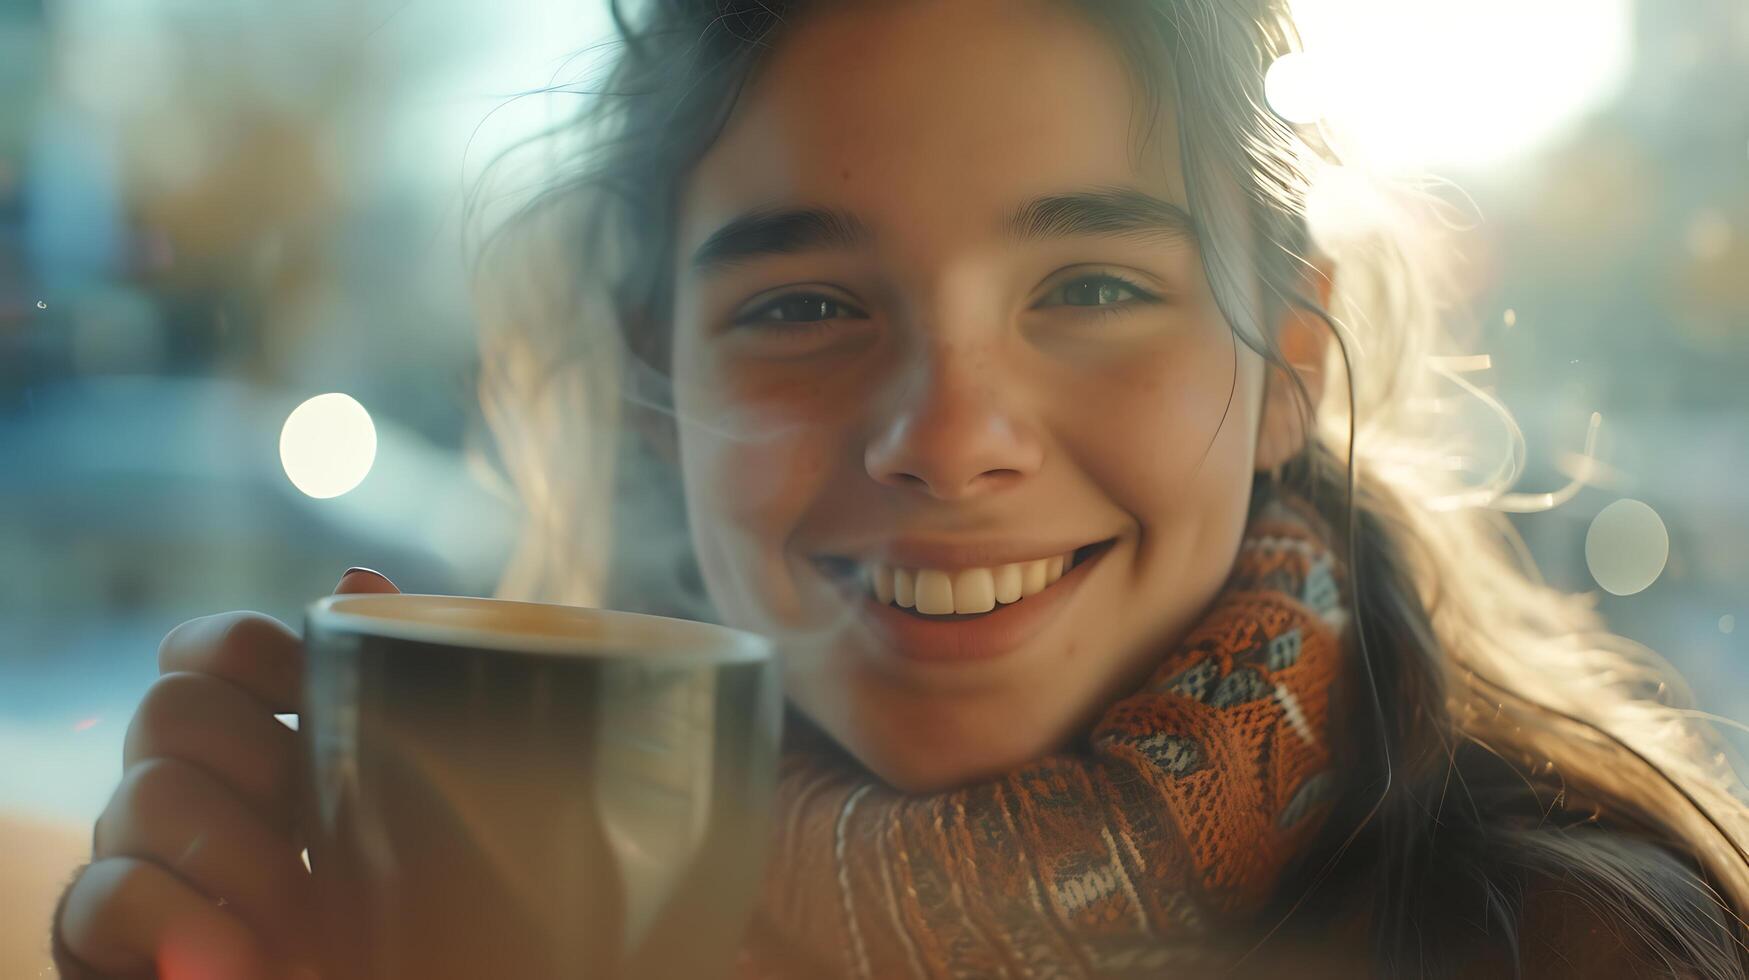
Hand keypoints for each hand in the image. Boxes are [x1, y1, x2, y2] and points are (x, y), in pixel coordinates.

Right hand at [54, 568, 400, 979]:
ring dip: (245, 860)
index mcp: (240, 726)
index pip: (216, 644)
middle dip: (263, 764)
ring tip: (314, 924)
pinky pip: (107, 897)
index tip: (336, 706)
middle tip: (329, 833)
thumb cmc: (374, 887)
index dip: (268, 655)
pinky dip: (187, 926)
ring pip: (147, 797)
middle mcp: (171, 771)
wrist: (354, 971)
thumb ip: (379, 686)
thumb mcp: (397, 786)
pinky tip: (248, 959)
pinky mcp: (101, 930)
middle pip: (172, 706)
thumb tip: (358, 580)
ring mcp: (129, 848)